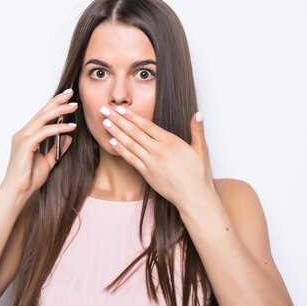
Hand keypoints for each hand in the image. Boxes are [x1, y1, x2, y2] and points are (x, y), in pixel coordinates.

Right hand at [0, 89, 77, 196]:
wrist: (18, 192)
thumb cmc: (29, 179)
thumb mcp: (48, 162)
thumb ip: (57, 149)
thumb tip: (68, 137)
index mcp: (27, 136)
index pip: (42, 116)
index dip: (54, 106)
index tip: (67, 98)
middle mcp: (23, 134)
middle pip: (42, 113)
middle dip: (57, 102)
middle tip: (71, 93)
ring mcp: (23, 138)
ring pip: (43, 119)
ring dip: (60, 111)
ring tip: (74, 106)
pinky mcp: (25, 144)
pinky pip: (44, 132)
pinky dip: (58, 128)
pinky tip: (71, 127)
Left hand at [100, 105, 215, 207]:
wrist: (193, 197)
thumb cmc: (198, 174)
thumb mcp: (201, 149)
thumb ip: (197, 130)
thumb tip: (199, 113)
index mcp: (171, 142)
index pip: (146, 125)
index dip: (131, 116)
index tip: (120, 108)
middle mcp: (158, 150)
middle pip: (134, 132)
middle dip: (118, 120)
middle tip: (105, 110)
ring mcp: (151, 163)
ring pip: (130, 144)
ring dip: (116, 133)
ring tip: (105, 123)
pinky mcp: (147, 174)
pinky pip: (131, 159)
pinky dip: (121, 150)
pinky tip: (112, 142)